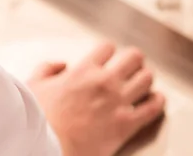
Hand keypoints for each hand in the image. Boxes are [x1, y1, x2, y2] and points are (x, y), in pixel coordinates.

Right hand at [27, 43, 164, 155]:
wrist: (46, 147)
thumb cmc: (39, 118)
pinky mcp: (126, 125)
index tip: (108, 57)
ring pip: (147, 78)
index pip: (107, 47)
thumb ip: (48, 68)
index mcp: (83, 69)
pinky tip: (157, 100)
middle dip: (134, 60)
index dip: (109, 51)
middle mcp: (104, 81)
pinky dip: (157, 101)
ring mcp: (117, 102)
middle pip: (133, 58)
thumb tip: (61, 65)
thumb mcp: (35, 84)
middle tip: (133, 65)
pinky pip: (152, 108)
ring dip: (146, 77)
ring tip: (145, 80)